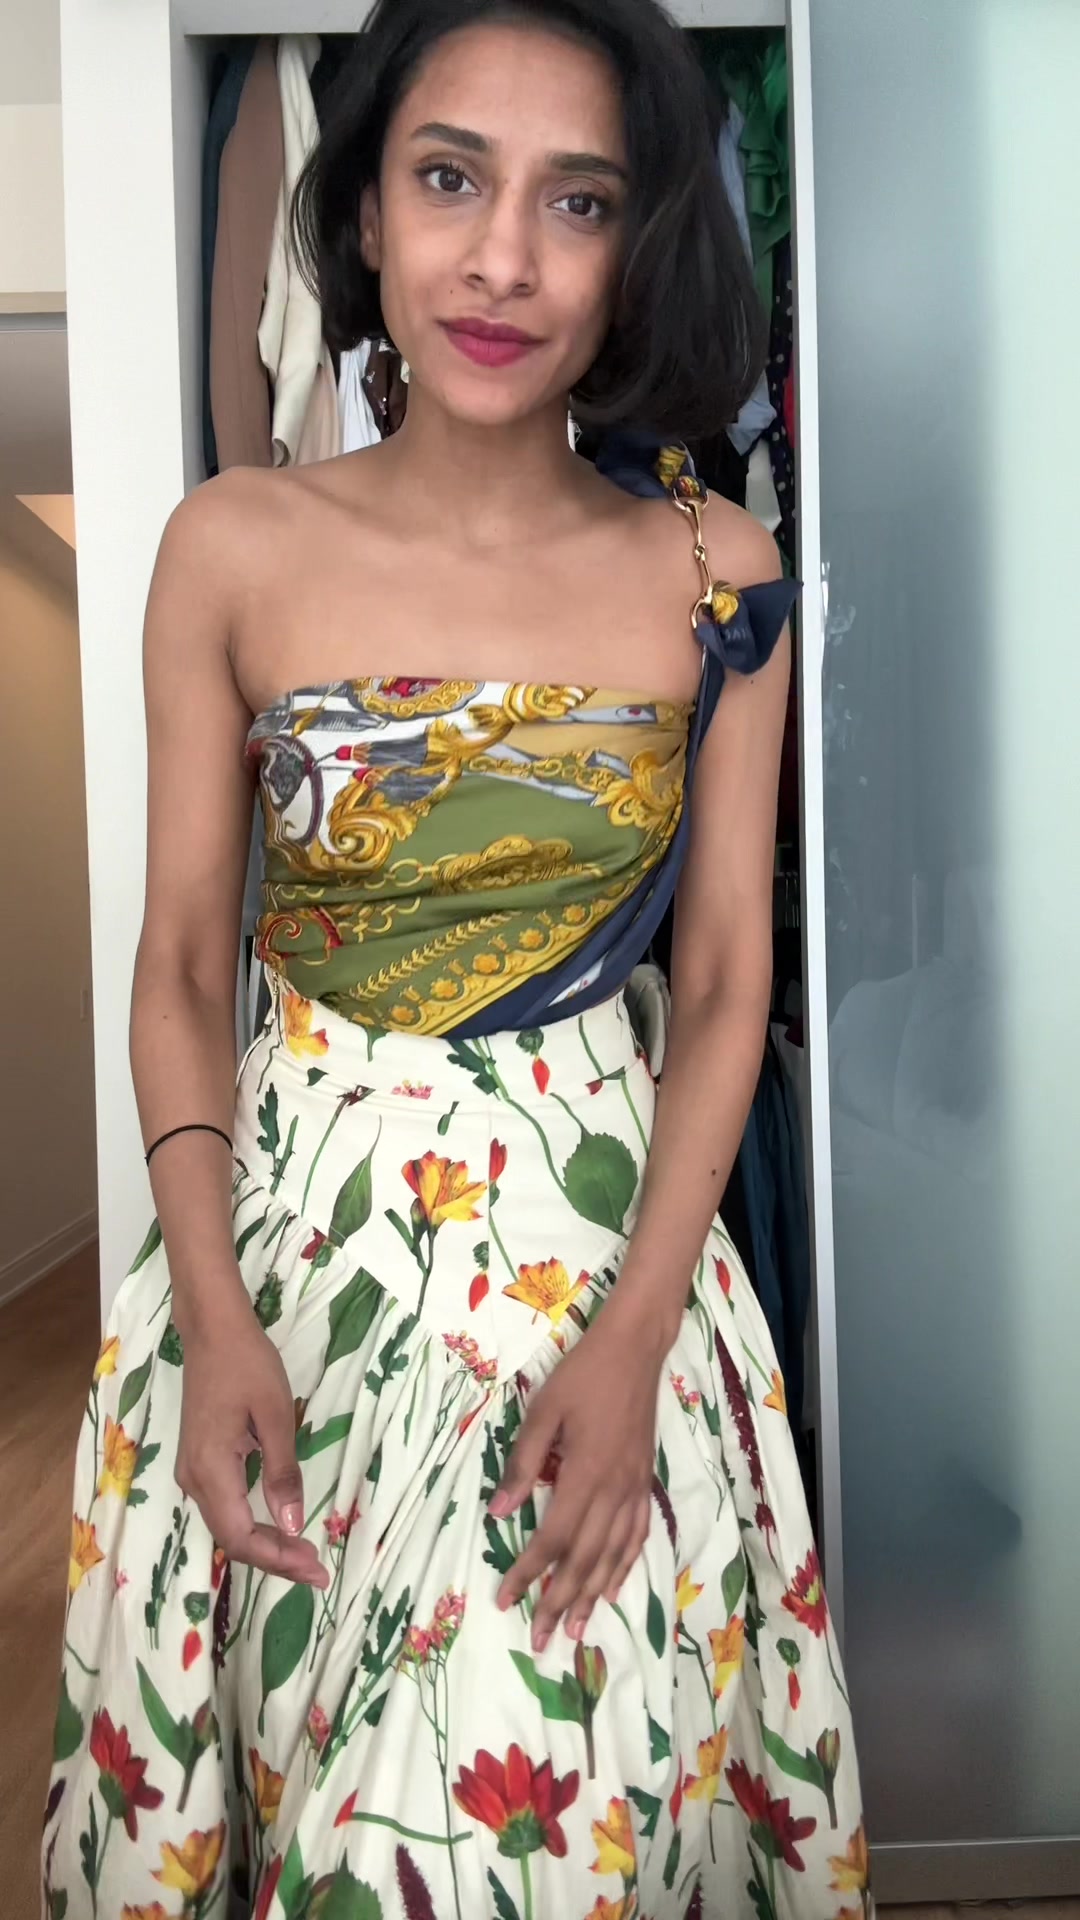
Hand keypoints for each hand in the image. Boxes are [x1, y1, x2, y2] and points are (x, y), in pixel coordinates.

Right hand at [174, 1288, 328, 1588]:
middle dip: (275, 1560)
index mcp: (211, 1470)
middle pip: (232, 1539)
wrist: (212, 1328)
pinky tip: (278, 1527)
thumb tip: (293, 1526)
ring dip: (265, 1545)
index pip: (241, 1538)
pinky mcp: (200, 1461)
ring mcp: (193, 1471)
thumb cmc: (247, 1364)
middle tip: (318, 1570)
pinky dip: (252, 1525)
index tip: (316, 1570)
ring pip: (227, 1526)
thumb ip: (282, 1472)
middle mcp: (194, 1479)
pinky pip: (225, 1507)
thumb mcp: (274, 1415)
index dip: (278, 1560)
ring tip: (304, 1556)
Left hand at [491, 1312, 664, 1649]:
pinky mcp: (645, 1481)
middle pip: (584, 1560)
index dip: (528, 1573)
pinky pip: (636, 1535)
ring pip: (612, 1556)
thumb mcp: (542, 1411)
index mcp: (583, 1474)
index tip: (506, 1600)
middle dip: (560, 1602)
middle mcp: (613, 1490)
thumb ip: (521, 1463)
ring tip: (576, 1630)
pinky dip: (624, 1566)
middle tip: (541, 1639)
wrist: (636, 1349)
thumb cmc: (583, 1375)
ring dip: (592, 1596)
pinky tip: (612, 1588)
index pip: (552, 1538)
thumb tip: (499, 1512)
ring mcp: (634, 1488)